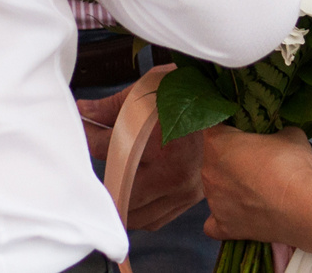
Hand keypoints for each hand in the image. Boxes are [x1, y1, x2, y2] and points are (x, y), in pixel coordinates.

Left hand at [80, 87, 204, 230]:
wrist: (227, 106)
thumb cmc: (188, 95)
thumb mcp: (148, 93)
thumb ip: (112, 108)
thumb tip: (84, 111)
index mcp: (160, 142)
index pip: (108, 147)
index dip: (90, 135)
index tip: (84, 125)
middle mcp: (172, 172)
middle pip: (118, 189)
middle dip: (103, 173)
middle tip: (100, 156)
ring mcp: (183, 190)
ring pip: (135, 212)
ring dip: (119, 198)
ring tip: (114, 176)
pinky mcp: (190, 200)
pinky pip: (154, 219)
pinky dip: (139, 212)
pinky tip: (134, 193)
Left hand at [202, 125, 311, 244]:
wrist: (301, 208)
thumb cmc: (291, 165)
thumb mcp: (291, 134)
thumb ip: (277, 131)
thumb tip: (280, 136)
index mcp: (218, 142)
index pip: (214, 128)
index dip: (232, 129)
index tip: (248, 134)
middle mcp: (208, 170)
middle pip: (214, 160)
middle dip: (232, 159)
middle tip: (258, 163)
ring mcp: (213, 200)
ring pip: (215, 189)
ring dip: (231, 188)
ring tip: (257, 192)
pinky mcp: (223, 225)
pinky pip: (213, 223)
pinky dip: (224, 219)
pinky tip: (238, 216)